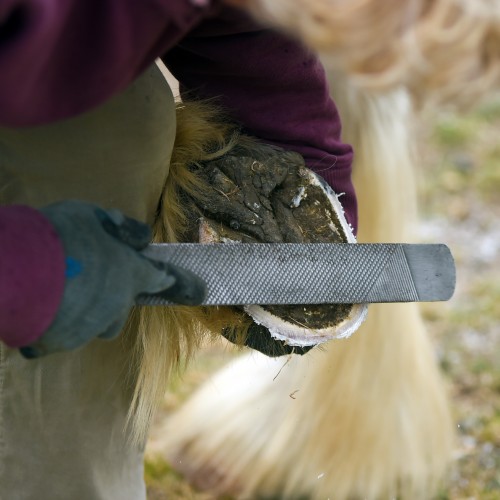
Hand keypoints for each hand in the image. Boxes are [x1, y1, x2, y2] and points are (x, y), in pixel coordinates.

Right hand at [19, 200, 205, 357]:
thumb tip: (142, 240)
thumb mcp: (98, 217)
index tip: (201, 291)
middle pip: (120, 308)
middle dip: (108, 297)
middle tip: (83, 275)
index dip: (183, 284)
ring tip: (56, 286)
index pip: (164, 280)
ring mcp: (87, 327)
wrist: (17, 269)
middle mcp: (115, 305)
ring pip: (92, 322)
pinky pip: (60, 332)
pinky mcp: (58, 342)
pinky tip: (38, 301)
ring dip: (81, 308)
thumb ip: (124, 231)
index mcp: (130, 273)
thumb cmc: (61, 236)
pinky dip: (54, 320)